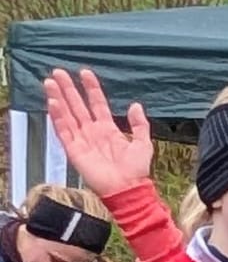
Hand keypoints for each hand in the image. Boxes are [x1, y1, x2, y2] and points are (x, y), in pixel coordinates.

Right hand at [44, 68, 153, 195]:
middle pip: (77, 106)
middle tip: (58, 72)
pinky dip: (57, 117)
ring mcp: (82, 140)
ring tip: (50, 82)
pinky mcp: (73, 150)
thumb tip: (135, 105)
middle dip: (68, 89)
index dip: (91, 88)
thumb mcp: (143, 143)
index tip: (84, 73)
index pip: (97, 103)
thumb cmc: (136, 170)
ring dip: (58, 98)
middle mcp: (92, 132)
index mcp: (108, 129)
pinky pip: (63, 131)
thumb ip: (139, 124)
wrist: (128, 188)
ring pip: (67, 115)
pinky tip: (52, 103)